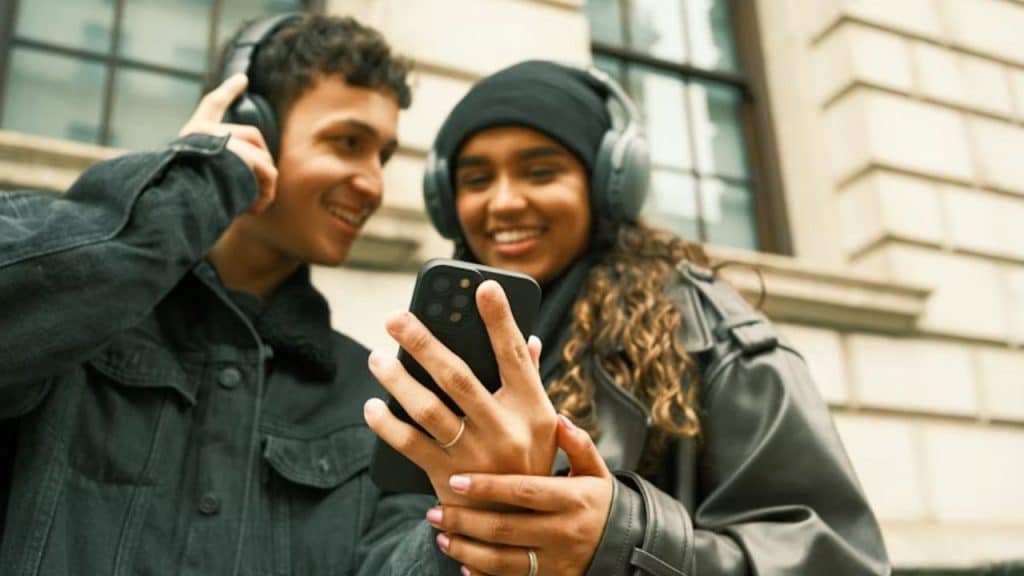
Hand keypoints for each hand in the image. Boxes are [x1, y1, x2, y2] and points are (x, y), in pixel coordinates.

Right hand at [178, 73, 276, 213]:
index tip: (243, 78)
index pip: (212, 104)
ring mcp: (223, 138)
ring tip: (251, 205)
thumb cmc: (179, 198)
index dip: (228, 91)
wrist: (172, 201)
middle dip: (262, 162)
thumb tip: (246, 177)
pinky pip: (267, 172)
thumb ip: (214, 168)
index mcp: (192, 133)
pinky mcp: (240, 152)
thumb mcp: (192, 178)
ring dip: (262, 182)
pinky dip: (265, 193)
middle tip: (260, 191)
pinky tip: (252, 209)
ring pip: (261, 156)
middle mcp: (205, 130)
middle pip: (252, 136)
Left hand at [363, 280, 558, 504]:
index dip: (500, 319)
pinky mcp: (447, 476)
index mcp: (532, 408)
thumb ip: (531, 379)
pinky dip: (386, 425)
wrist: (516, 524)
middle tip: (395, 317)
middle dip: (423, 342)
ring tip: (377, 358)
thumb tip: (529, 339)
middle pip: (458, 376)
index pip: (514, 354)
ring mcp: (474, 455)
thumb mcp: (543, 422)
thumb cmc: (528, 460)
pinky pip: (408, 445)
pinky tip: (372, 407)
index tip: (483, 286)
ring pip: (427, 409)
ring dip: (397, 380)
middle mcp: (504, 429)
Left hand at [429, 415, 613, 575]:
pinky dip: (483, 575)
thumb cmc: (599, 501)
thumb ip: (578, 445)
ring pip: (502, 561)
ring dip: (466, 550)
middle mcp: (563, 532)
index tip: (456, 480)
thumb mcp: (596, 471)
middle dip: (465, 521)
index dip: (488, 487)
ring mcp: (555, 562)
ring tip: (441, 536)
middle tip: (433, 512)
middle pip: (505, 529)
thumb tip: (559, 419)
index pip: (524, 491)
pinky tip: (462, 564)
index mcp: (572, 499)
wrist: (622, 547)